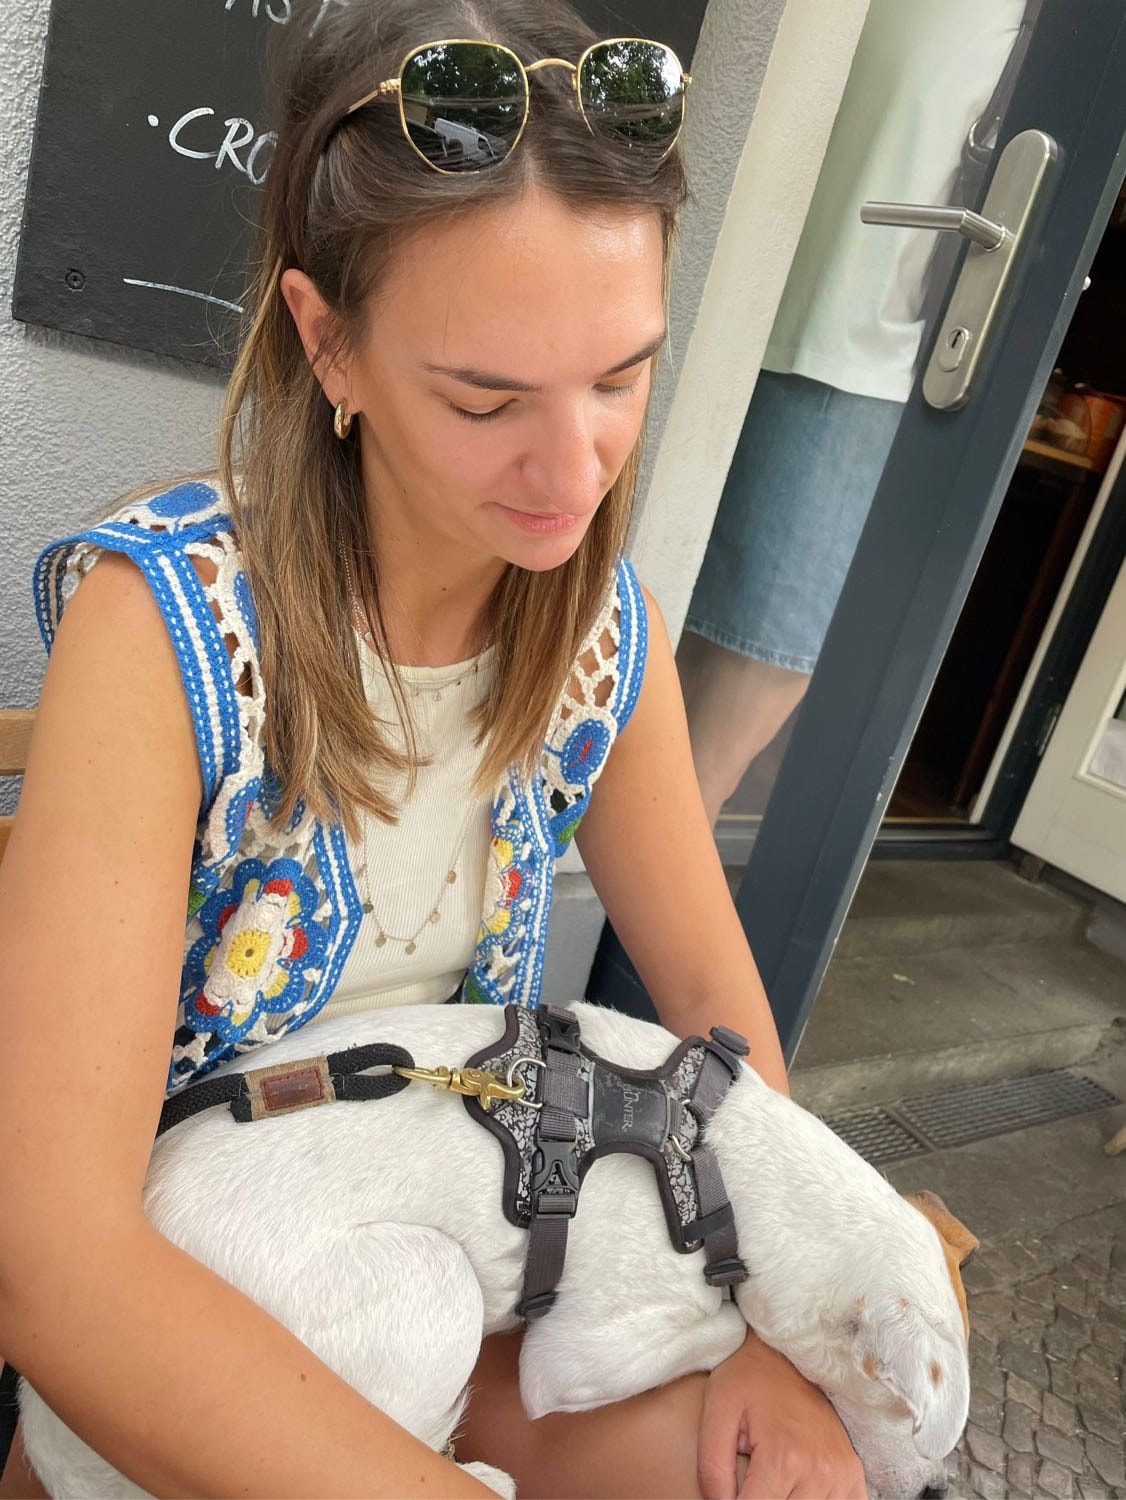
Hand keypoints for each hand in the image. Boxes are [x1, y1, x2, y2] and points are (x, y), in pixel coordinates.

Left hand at [697, 1329, 868, 1499]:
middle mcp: (819, 1471)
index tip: (730, 1492)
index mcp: (783, 1458)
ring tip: (771, 1481)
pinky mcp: (853, 1472)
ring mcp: (841, 1473)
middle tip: (751, 1479)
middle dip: (760, 1499)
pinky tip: (800, 1490)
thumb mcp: (717, 1412)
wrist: (783, 1350)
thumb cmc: (745, 1378)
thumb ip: (713, 1468)